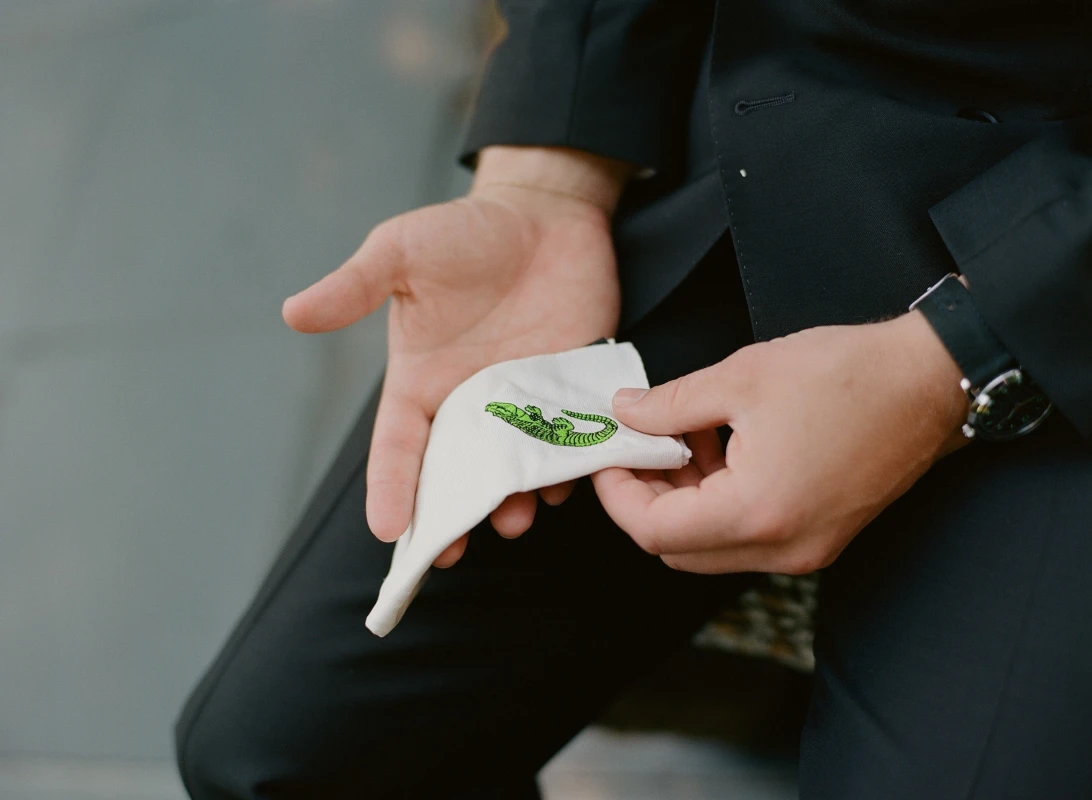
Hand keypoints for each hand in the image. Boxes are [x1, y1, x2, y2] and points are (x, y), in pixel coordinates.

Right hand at [284, 146, 629, 565]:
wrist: (544, 214)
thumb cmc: (466, 232)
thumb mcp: (402, 251)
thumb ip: (354, 286)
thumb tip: (292, 313)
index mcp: (422, 381)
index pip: (399, 446)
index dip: (391, 488)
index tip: (388, 530)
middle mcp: (471, 403)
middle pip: (457, 474)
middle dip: (453, 517)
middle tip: (452, 553)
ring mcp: (523, 401)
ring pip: (514, 468)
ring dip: (514, 498)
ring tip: (516, 517)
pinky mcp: (570, 391)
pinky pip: (569, 440)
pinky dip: (569, 465)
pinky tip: (568, 481)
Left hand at [591, 312, 970, 573]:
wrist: (931, 381)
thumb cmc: (845, 374)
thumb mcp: (741, 377)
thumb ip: (670, 404)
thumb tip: (624, 413)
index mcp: (757, 512)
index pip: (654, 531)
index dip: (617, 494)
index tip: (607, 456)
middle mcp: (782, 548)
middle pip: (678, 549)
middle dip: (647, 499)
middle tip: (636, 447)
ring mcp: (805, 550)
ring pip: (711, 546)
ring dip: (683, 500)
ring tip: (680, 437)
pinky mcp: (820, 538)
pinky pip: (748, 536)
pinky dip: (719, 502)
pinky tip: (720, 448)